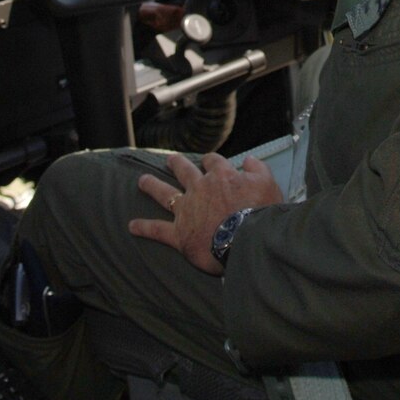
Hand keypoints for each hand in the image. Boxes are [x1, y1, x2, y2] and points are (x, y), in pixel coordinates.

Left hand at [131, 151, 283, 275]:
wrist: (245, 239)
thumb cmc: (260, 213)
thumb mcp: (268, 183)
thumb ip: (258, 169)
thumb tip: (250, 160)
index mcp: (221, 176)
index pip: (213, 162)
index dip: (211, 161)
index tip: (211, 162)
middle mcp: (199, 189)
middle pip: (184, 171)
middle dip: (176, 164)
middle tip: (170, 161)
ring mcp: (186, 210)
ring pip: (164, 194)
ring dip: (152, 186)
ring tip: (142, 181)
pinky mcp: (179, 233)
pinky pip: (157, 229)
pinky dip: (144, 227)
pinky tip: (132, 225)